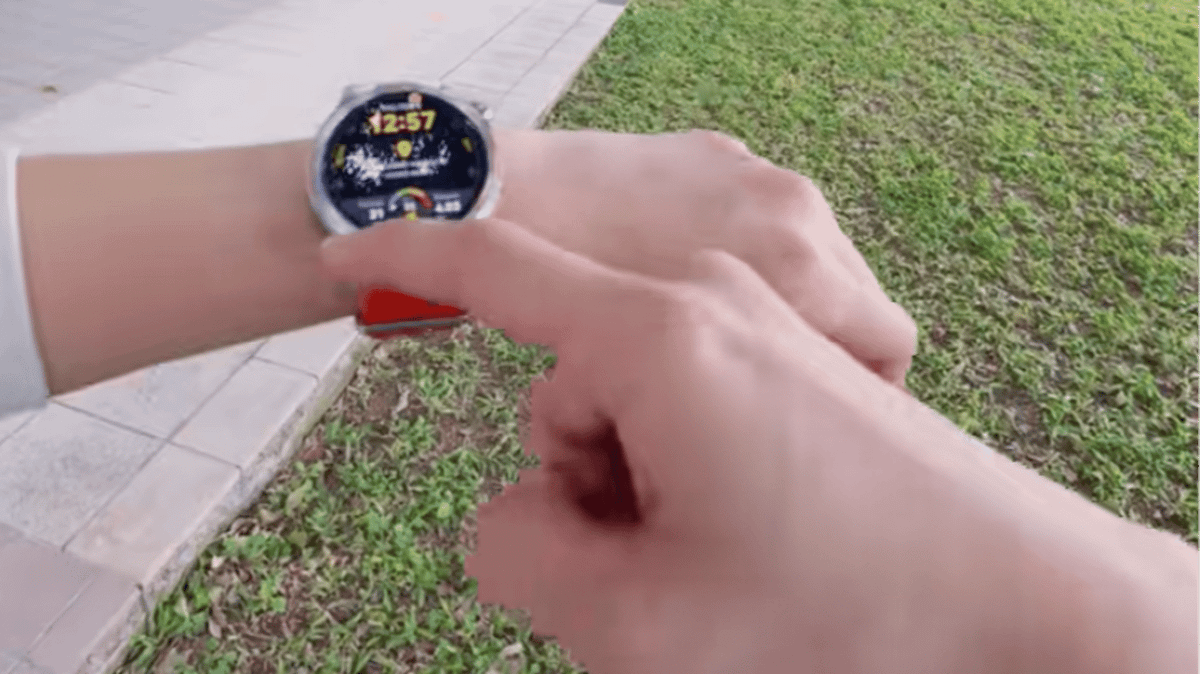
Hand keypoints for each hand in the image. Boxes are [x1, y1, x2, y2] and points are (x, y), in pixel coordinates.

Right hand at [318, 216, 1113, 673]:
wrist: (1025, 602)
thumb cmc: (848, 611)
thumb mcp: (638, 618)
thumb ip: (518, 554)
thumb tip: (514, 512)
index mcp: (658, 336)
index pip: (495, 267)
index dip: (408, 258)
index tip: (345, 253)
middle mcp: (710, 305)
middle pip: (565, 386)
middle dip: (580, 479)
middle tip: (658, 560)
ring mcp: (758, 327)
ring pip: (627, 406)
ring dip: (640, 490)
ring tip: (722, 554)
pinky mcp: (789, 360)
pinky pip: (686, 406)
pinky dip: (685, 473)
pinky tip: (754, 527)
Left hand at [491, 127, 916, 385]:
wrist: (504, 201)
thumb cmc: (571, 309)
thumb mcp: (669, 382)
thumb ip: (750, 393)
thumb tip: (788, 426)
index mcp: (796, 270)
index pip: (888, 348)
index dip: (866, 395)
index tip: (825, 422)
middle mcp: (795, 215)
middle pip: (864, 303)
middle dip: (832, 353)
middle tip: (774, 396)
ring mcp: (761, 177)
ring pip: (822, 263)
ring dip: (796, 307)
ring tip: (732, 343)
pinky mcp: (724, 155)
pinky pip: (770, 222)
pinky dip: (757, 258)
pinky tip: (697, 286)